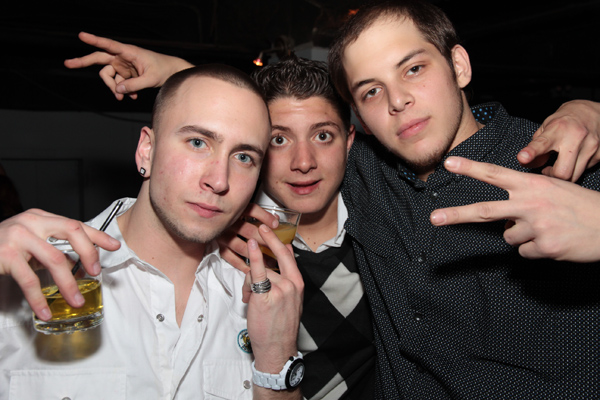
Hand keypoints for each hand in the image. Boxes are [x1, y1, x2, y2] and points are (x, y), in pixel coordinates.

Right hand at [0, 209, 120, 319]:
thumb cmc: (3, 247)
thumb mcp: (30, 243)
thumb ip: (52, 249)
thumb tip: (80, 264)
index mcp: (42, 218)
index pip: (76, 224)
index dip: (97, 236)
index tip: (115, 246)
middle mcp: (32, 222)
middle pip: (72, 231)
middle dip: (88, 253)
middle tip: (95, 273)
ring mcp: (18, 236)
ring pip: (55, 259)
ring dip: (68, 283)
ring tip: (76, 300)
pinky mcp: (6, 255)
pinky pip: (29, 280)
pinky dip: (39, 299)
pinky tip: (45, 311)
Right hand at [64, 32, 193, 99]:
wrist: (171, 73)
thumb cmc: (163, 70)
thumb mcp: (150, 79)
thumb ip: (134, 85)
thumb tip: (117, 90)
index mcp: (129, 52)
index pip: (109, 45)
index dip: (95, 40)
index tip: (81, 35)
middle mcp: (122, 57)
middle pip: (99, 59)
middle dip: (83, 61)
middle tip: (67, 63)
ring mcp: (123, 66)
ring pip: (108, 76)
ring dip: (114, 88)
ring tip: (125, 97)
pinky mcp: (126, 74)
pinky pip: (117, 83)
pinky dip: (122, 91)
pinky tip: (133, 96)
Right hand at [217, 203, 279, 272]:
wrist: (207, 222)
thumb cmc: (231, 216)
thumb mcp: (244, 210)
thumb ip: (260, 215)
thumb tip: (276, 221)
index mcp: (236, 211)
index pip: (252, 211)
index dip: (265, 217)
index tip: (276, 225)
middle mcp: (229, 223)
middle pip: (249, 231)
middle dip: (265, 241)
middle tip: (277, 249)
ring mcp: (223, 236)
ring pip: (242, 247)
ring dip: (256, 256)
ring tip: (269, 262)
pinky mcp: (219, 246)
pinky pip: (230, 257)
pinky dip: (241, 264)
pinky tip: (251, 269)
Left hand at [245, 224, 302, 396]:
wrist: (277, 348)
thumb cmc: (280, 326)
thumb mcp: (289, 301)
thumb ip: (283, 282)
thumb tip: (271, 266)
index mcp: (298, 284)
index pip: (290, 257)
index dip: (281, 242)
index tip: (275, 231)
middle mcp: (292, 284)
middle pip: (278, 255)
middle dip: (271, 238)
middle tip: (262, 227)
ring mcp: (280, 289)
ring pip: (259, 271)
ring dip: (249, 282)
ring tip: (249, 298)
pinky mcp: (265, 295)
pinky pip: (258, 272)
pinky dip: (254, 258)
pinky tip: (253, 246)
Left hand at [430, 157, 599, 261]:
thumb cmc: (580, 206)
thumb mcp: (553, 190)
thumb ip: (524, 198)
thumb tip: (503, 221)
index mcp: (532, 184)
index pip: (495, 174)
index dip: (470, 168)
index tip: (448, 163)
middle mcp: (531, 203)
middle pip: (484, 210)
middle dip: (456, 216)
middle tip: (433, 218)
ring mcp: (537, 227)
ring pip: (509, 237)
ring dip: (522, 236)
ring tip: (547, 229)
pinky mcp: (544, 248)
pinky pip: (524, 252)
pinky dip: (535, 249)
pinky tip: (554, 241)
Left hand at [518, 100, 599, 181]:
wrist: (592, 112)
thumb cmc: (565, 121)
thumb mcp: (546, 128)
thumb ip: (535, 147)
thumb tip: (527, 164)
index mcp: (557, 129)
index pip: (542, 143)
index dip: (531, 152)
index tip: (523, 157)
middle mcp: (575, 137)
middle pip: (562, 172)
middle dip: (552, 176)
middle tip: (548, 170)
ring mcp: (591, 146)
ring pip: (574, 176)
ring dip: (565, 175)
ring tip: (561, 164)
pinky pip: (585, 170)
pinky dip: (577, 168)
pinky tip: (575, 158)